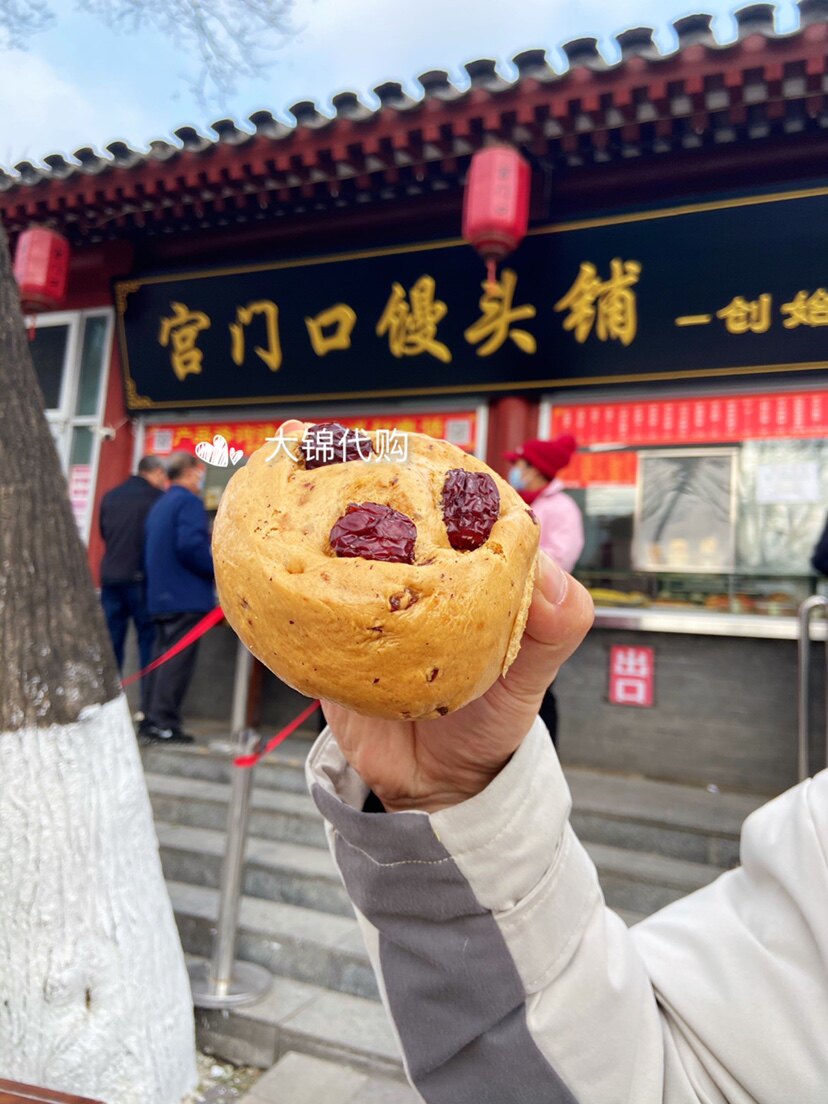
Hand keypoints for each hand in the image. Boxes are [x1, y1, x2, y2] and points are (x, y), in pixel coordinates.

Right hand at [278, 420, 592, 812]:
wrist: (436, 785)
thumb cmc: (494, 720)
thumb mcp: (534, 675)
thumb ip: (556, 626)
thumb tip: (550, 577)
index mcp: (469, 569)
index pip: (455, 503)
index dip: (432, 469)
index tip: (407, 446)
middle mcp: (417, 573)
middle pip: (385, 510)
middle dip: (355, 472)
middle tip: (325, 443)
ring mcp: (371, 599)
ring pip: (340, 544)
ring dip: (311, 507)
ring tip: (284, 467)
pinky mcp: (331, 633)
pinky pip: (306, 598)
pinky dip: (282, 571)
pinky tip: (257, 544)